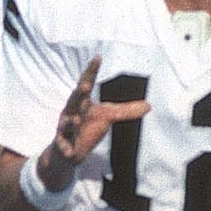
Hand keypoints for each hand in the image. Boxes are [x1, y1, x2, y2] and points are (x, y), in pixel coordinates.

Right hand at [43, 56, 150, 180]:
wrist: (66, 153)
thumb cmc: (86, 129)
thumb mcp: (106, 118)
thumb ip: (126, 111)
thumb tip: (149, 105)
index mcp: (82, 102)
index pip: (86, 83)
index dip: (91, 71)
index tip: (97, 57)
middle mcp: (71, 112)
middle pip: (74, 100)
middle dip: (79, 93)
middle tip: (86, 86)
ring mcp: (64, 128)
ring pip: (67, 123)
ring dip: (71, 122)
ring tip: (77, 121)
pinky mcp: (62, 144)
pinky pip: (63, 145)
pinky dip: (65, 148)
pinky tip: (70, 152)